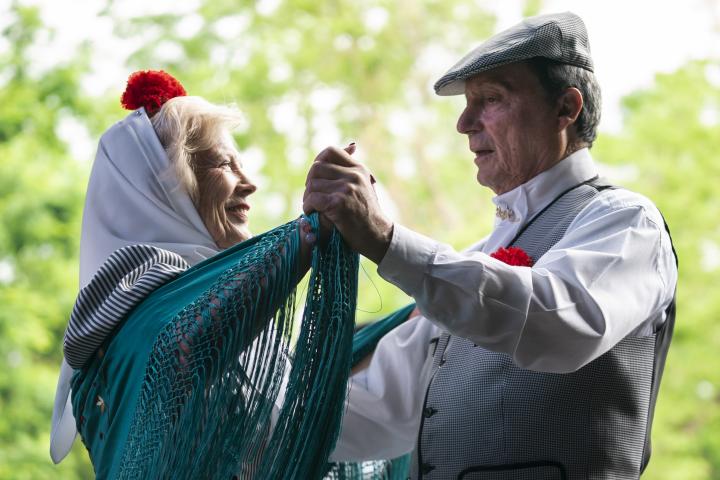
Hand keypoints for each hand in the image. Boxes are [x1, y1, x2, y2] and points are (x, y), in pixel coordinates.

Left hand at [303, 144, 392, 263]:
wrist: (377, 235)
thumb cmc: (368, 213)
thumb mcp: (365, 185)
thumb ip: (353, 168)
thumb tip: (352, 145)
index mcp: (359, 169)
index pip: (331, 151)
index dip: (318, 161)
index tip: (316, 177)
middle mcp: (354, 175)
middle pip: (316, 168)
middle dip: (309, 182)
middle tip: (312, 196)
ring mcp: (346, 189)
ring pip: (312, 185)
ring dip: (307, 198)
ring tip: (312, 207)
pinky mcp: (339, 204)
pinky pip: (312, 199)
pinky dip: (308, 207)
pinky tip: (312, 213)